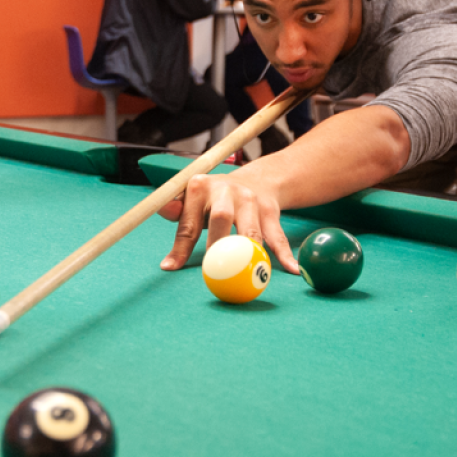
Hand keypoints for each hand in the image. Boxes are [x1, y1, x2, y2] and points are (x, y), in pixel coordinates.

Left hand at [157, 172, 298, 274]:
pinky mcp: (270, 210)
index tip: (171, 268)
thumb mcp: (191, 203)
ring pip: (251, 231)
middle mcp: (226, 189)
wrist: (255, 179)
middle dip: (217, 244)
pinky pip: (277, 236)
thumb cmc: (213, 200)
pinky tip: (291, 269)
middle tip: (214, 270)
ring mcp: (251, 199)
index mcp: (199, 186)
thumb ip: (176, 221)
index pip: (187, 221)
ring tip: (250, 277)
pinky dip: (284, 255)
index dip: (179, 247)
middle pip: (221, 218)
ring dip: (250, 256)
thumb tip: (164, 253)